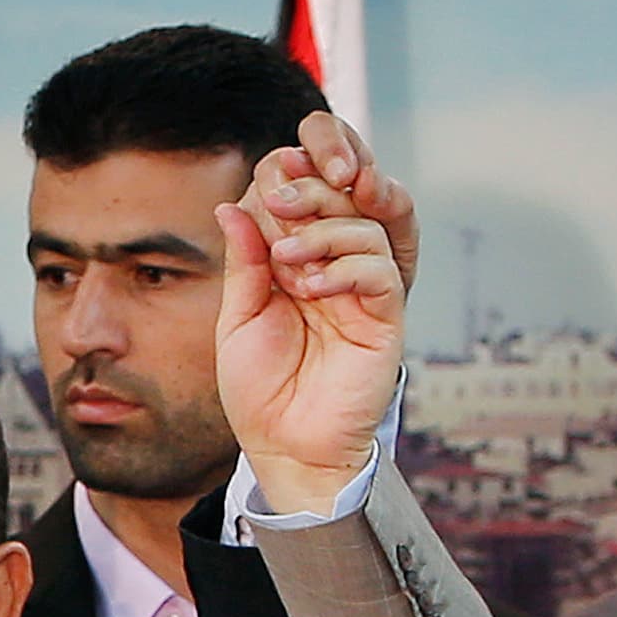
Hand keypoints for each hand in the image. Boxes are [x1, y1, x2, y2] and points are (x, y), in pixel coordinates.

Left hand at [217, 116, 405, 518]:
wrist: (285, 443)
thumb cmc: (260, 387)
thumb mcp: (238, 317)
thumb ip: (243, 263)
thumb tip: (231, 204)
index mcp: (298, 263)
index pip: (307, 201)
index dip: (293, 178)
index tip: (270, 173)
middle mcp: (335, 268)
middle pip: (344, 202)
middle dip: (313, 189)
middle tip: (283, 201)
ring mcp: (364, 291)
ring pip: (366, 229)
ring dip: (324, 232)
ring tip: (286, 259)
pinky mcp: (385, 318)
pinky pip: (381, 272)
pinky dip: (346, 268)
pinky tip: (311, 287)